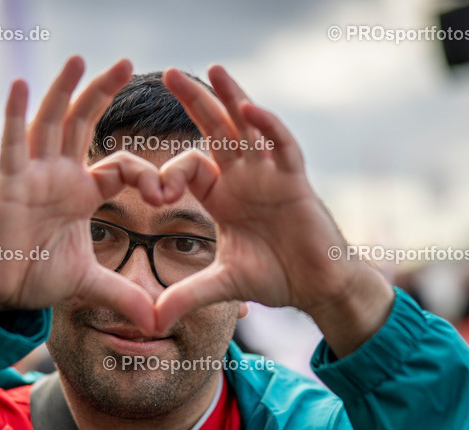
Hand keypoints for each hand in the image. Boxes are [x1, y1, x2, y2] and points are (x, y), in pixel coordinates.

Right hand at [0, 56, 176, 333]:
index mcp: (81, 193)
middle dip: (103, 93)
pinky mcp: (8, 185)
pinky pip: (12, 145)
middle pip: (84, 125)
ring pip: (51, 124)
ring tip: (81, 59)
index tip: (166, 193)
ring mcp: (32, 176)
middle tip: (127, 62)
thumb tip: (158, 322)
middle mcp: (58, 176)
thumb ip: (123, 296)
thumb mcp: (89, 284)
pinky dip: (14, 115)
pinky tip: (20, 84)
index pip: (119, 167)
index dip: (145, 174)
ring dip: (65, 91)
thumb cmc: (34, 275)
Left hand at [155, 66, 394, 354]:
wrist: (316, 287)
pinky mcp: (294, 180)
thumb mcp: (222, 285)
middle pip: (215, 130)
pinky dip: (266, 127)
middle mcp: (243, 178)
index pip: (189, 167)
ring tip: (212, 70)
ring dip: (231, 98)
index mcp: (221, 196)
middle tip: (169, 73)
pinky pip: (281, 146)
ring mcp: (269, 175)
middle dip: (194, 102)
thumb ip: (186, 296)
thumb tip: (152, 320)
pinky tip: (248, 108)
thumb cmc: (275, 278)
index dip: (168, 175)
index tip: (154, 194)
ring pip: (248, 127)